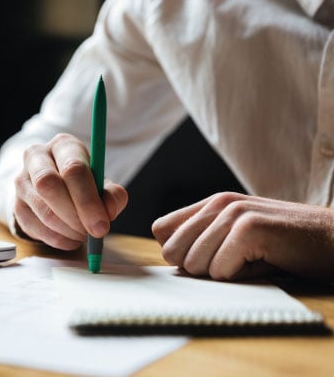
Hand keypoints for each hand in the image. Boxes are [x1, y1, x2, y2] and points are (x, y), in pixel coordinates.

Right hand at [13, 133, 127, 249]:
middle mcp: (37, 157)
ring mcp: (22, 180)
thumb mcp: (102, 184)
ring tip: (84, 234)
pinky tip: (71, 238)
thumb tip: (109, 209)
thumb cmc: (84, 183)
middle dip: (75, 214)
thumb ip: (112, 194)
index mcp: (63, 145)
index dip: (88, 200)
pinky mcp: (16, 204)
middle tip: (93, 232)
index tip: (102, 224)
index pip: (73, 168)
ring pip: (42, 209)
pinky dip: (56, 239)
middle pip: (49, 184)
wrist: (58, 188)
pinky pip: (33, 227)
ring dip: (68, 229)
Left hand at [152, 192, 333, 279]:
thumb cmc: (280, 243)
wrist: (330, 238)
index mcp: (211, 204)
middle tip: (229, 262)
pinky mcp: (249, 228)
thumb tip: (167, 255)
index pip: (161, 228)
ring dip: (220, 272)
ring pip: (193, 263)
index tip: (202, 258)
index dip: (176, 251)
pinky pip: (220, 270)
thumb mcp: (235, 235)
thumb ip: (202, 239)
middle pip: (172, 251)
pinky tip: (260, 260)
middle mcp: (218, 203)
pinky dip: (238, 276)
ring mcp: (233, 213)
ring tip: (247, 259)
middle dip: (197, 267)